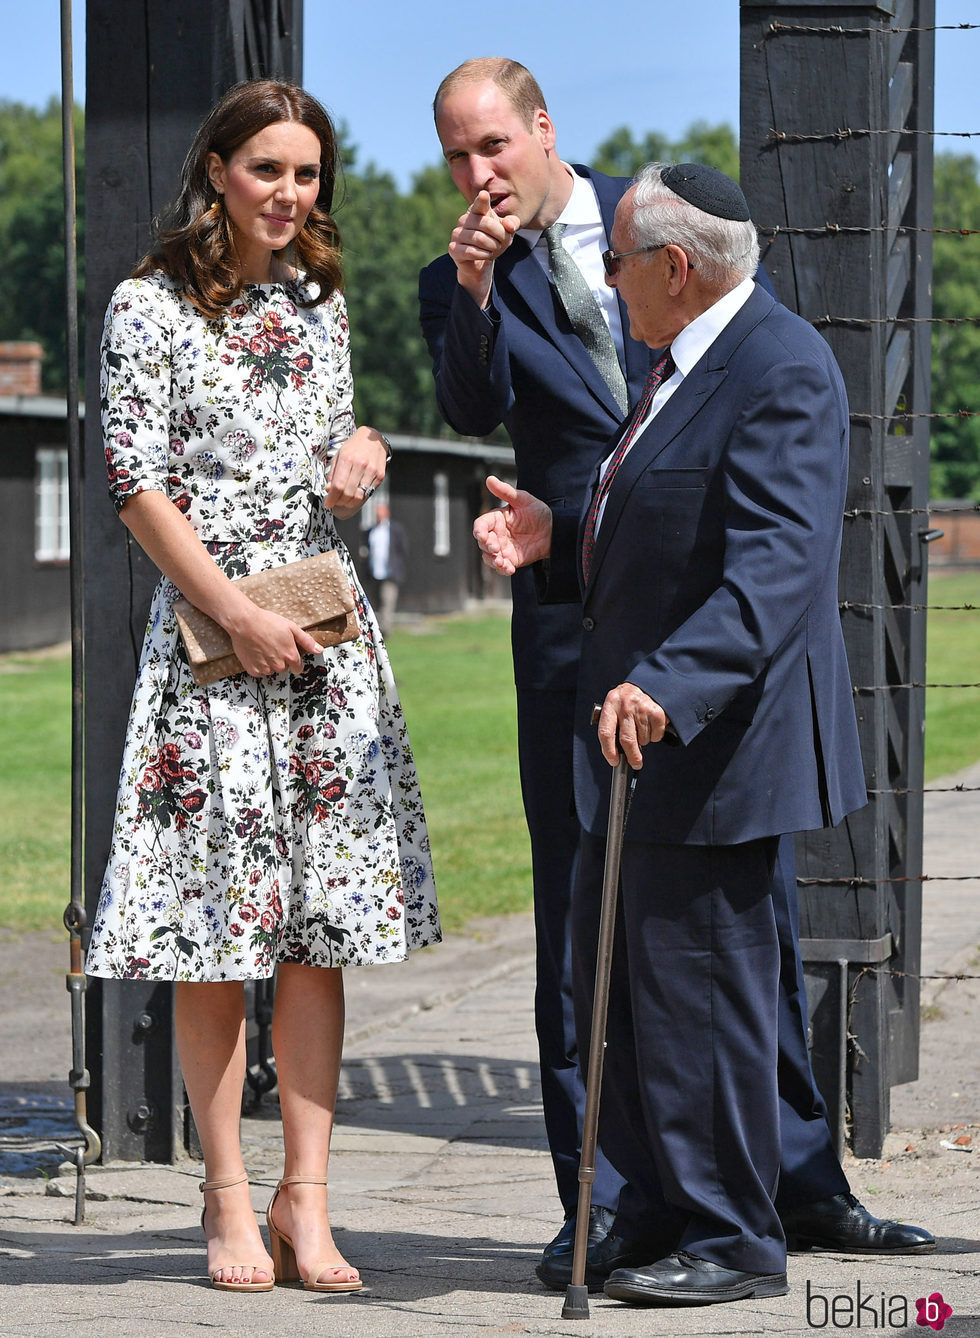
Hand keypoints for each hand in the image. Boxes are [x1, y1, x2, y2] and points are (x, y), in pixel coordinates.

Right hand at [227, 602, 323, 677]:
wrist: (245, 622)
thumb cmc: (267, 622)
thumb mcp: (292, 628)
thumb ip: (306, 641)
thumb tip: (319, 650)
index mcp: (290, 656)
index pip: (298, 668)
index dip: (295, 661)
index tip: (289, 653)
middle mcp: (279, 665)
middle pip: (284, 668)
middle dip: (281, 659)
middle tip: (273, 645)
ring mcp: (265, 668)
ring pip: (271, 670)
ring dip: (269, 662)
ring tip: (263, 646)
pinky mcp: (253, 669)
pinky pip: (259, 671)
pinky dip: (258, 664)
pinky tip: (255, 652)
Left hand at [326, 426, 387, 517]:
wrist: (374, 439)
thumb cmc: (353, 448)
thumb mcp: (339, 456)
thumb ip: (333, 473)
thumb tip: (328, 490)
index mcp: (347, 458)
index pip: (338, 485)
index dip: (332, 498)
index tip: (328, 504)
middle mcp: (360, 464)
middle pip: (348, 492)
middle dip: (340, 502)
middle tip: (335, 502)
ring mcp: (372, 470)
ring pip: (359, 496)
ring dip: (350, 502)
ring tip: (344, 500)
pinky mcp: (380, 475)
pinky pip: (368, 492)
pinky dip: (360, 497)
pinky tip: (355, 494)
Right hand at [449, 189, 519, 308]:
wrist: (480, 263)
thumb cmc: (493, 242)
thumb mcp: (506, 232)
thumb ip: (511, 224)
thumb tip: (510, 227)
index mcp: (476, 211)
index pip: (480, 204)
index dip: (482, 200)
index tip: (484, 195)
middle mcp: (464, 220)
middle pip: (486, 224)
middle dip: (500, 235)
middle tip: (503, 243)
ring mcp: (457, 234)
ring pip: (479, 238)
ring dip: (492, 246)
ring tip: (494, 249)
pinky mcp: (453, 249)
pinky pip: (471, 251)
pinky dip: (483, 255)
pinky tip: (486, 255)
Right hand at [473, 475, 552, 574]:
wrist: (555, 530)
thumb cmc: (539, 512)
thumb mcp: (523, 499)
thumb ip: (505, 492)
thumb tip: (489, 479)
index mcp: (496, 519)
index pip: (481, 525)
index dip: (479, 531)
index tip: (482, 535)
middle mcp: (497, 534)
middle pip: (483, 543)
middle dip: (487, 547)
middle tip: (496, 548)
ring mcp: (503, 548)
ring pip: (489, 557)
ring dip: (492, 561)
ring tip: (501, 562)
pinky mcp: (511, 560)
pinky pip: (502, 567)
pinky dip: (502, 569)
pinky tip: (509, 569)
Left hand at [596, 684, 668, 767]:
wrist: (646, 684)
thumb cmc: (626, 702)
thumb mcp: (614, 707)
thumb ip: (612, 726)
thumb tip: (616, 754)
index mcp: (610, 704)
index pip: (606, 732)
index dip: (609, 751)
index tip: (614, 761)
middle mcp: (626, 704)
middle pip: (627, 740)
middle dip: (632, 756)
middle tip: (635, 763)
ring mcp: (642, 707)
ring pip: (643, 739)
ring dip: (643, 741)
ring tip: (641, 730)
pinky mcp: (657, 711)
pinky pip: (656, 735)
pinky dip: (654, 736)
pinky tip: (650, 726)